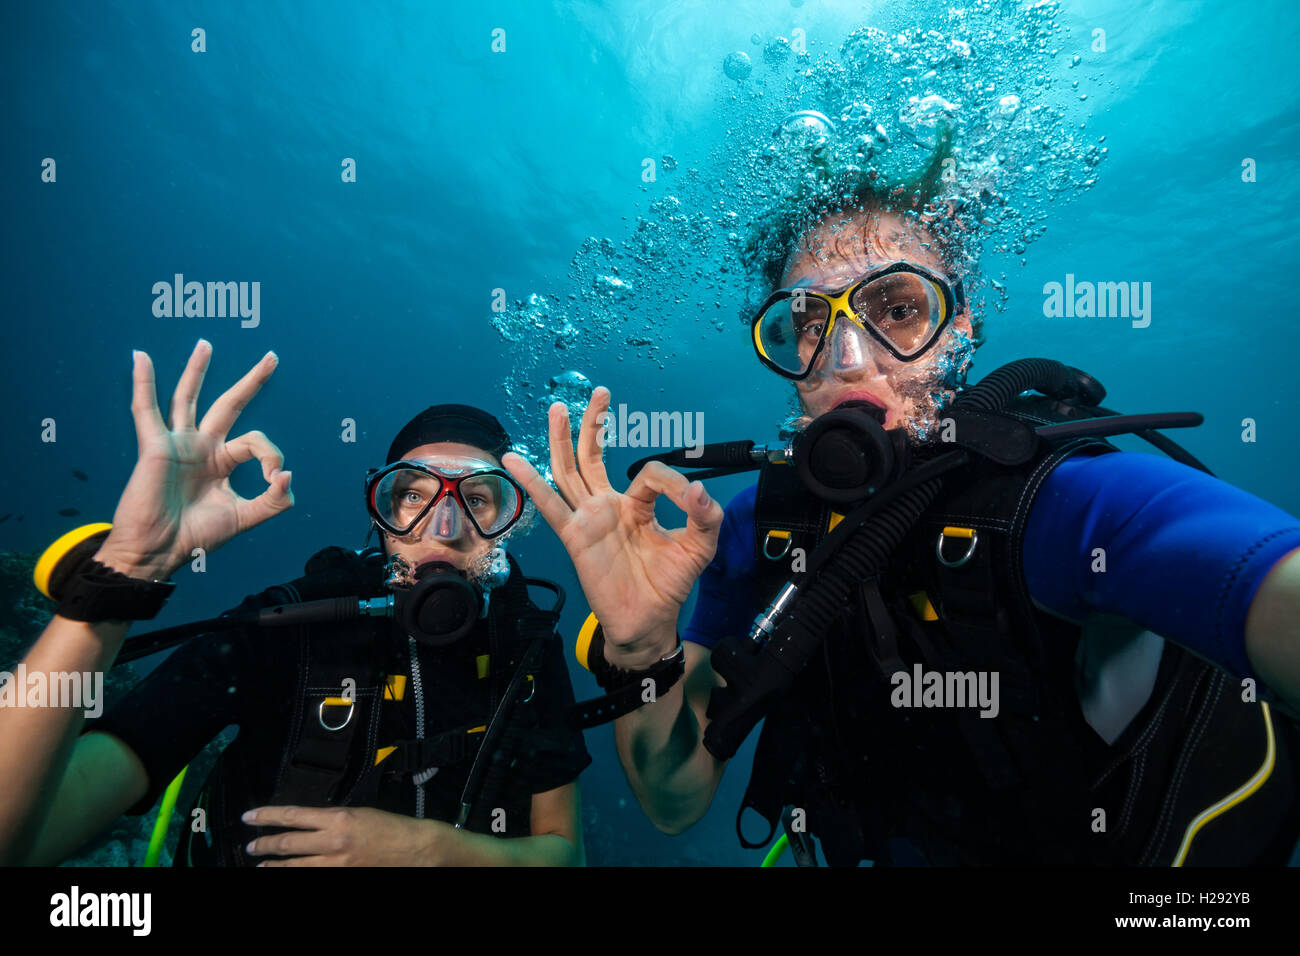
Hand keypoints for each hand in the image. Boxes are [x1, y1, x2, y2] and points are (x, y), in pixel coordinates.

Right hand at [93, 340, 292, 579]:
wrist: (158, 551)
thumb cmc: (195, 537)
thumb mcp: (244, 518)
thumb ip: (273, 500)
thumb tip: (287, 475)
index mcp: (222, 462)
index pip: (256, 443)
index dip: (272, 456)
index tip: (274, 478)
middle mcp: (202, 448)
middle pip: (229, 405)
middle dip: (252, 381)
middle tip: (272, 357)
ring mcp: (179, 444)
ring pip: (188, 398)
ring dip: (197, 371)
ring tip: (206, 345)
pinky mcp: (156, 447)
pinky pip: (146, 410)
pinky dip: (143, 383)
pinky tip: (140, 358)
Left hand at [241, 805, 451, 865]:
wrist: (414, 848)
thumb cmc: (389, 826)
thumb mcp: (358, 813)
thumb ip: (331, 819)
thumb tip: (307, 823)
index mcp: (337, 818)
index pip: (292, 815)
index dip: (266, 816)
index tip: (248, 816)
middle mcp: (333, 841)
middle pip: (287, 843)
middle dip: (264, 845)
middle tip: (250, 846)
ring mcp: (336, 864)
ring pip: (294, 866)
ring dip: (273, 866)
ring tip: (260, 866)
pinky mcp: (343, 877)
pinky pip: (312, 877)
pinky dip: (296, 875)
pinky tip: (287, 874)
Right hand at [502, 386, 723, 667]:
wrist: (648, 621)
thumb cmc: (669, 584)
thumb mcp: (698, 546)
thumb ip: (703, 515)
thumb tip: (696, 488)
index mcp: (636, 506)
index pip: (647, 474)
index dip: (669, 481)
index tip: (688, 500)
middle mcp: (608, 507)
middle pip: (593, 457)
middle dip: (594, 424)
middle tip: (599, 393)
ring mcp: (589, 519)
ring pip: (570, 472)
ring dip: (562, 440)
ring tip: (558, 408)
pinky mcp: (576, 537)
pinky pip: (551, 506)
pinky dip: (532, 482)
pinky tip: (515, 459)